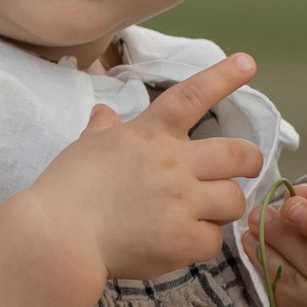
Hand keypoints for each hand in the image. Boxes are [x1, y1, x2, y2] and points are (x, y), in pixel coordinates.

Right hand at [0, 53, 263, 306]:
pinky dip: (202, 242)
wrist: (58, 236)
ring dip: (224, 206)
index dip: (222, 77)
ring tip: (206, 214)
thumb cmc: (66, 189)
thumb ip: (103, 130)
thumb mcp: (85, 148)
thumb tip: (103, 113)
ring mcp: (181, 202)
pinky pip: (214, 240)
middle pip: (238, 154)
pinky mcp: (183, 240)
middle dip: (249, 161)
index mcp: (150, 135)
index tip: (247, 63)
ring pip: (234, 199)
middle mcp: (174, 163)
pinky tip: (183, 242)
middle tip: (245, 169)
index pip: (192, 96)